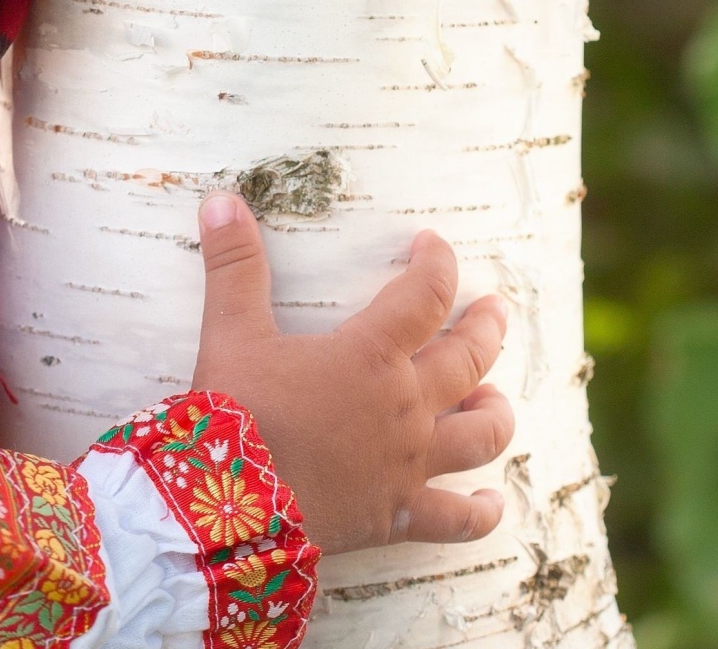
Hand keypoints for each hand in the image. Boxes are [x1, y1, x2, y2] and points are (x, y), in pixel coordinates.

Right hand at [188, 191, 513, 552]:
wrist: (229, 508)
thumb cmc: (233, 413)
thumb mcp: (230, 331)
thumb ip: (234, 265)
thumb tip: (222, 199)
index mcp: (370, 354)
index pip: (424, 294)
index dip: (437, 264)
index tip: (434, 246)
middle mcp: (404, 405)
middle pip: (468, 360)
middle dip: (486, 329)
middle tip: (493, 310)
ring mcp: (408, 464)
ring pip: (479, 435)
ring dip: (494, 413)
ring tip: (494, 399)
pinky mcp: (398, 514)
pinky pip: (457, 518)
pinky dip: (480, 513)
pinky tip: (491, 504)